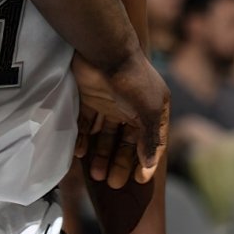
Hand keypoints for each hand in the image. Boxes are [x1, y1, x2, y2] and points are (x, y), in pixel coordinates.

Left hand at [72, 52, 168, 188]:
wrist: (103, 50)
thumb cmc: (133, 80)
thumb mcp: (149, 110)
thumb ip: (150, 138)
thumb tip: (150, 164)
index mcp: (152, 109)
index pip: (150, 141)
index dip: (145, 161)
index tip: (139, 180)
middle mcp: (132, 107)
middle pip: (126, 141)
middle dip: (119, 163)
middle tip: (113, 183)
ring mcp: (109, 102)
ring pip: (105, 136)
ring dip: (101, 155)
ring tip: (95, 174)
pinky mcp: (88, 99)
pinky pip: (86, 124)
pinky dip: (84, 139)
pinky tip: (81, 153)